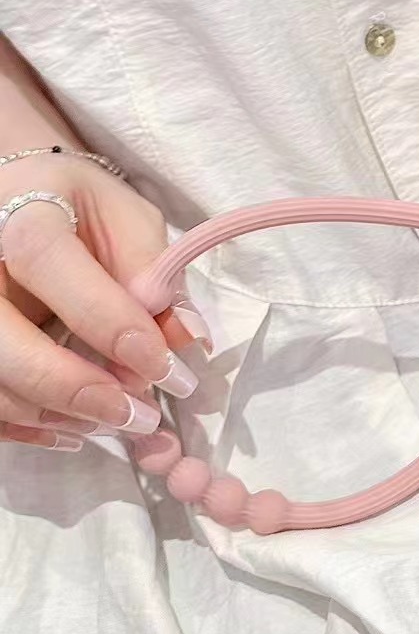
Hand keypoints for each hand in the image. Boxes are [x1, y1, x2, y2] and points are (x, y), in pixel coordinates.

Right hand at [0, 152, 208, 452]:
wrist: (19, 204)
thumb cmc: (80, 210)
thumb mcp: (126, 218)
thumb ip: (154, 270)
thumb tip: (186, 337)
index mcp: (20, 215)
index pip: (51, 266)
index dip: (109, 322)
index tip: (162, 366)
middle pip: (3, 341)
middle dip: (76, 387)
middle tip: (141, 416)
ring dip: (57, 414)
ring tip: (119, 423)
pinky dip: (28, 426)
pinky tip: (76, 429)